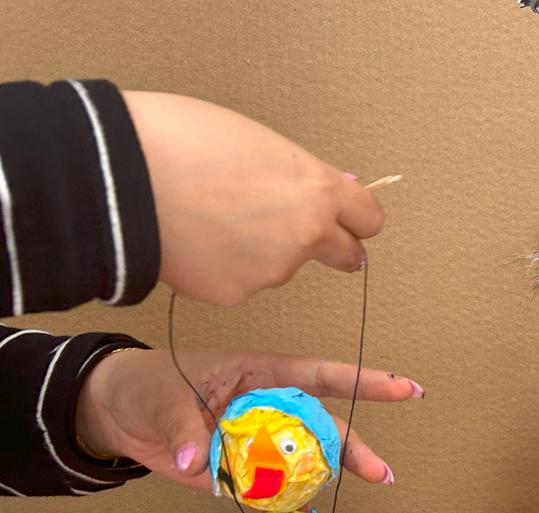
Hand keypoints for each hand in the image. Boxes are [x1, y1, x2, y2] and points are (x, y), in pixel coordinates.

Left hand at [75, 349, 422, 488]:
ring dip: (331, 476)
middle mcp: (269, 408)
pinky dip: (291, 501)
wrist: (117, 415)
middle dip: (356, 447)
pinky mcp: (242, 470)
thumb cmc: (146, 388)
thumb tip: (196, 460)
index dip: (361, 382)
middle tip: (383, 473)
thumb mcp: (162, 400)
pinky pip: (274, 488)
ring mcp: (259, 441)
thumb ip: (184, 429)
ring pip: (306, 459)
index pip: (318, 377)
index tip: (403, 389)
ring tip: (366, 488)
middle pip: (322, 427)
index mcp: (259, 376)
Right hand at [122, 91, 385, 305]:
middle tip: (301, 236)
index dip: (356, 218)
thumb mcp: (255, 142)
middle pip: (346, 254)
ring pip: (281, 266)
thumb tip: (322, 190)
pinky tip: (193, 241)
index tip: (350, 221)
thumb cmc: (178, 140)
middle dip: (333, 248)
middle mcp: (305, 236)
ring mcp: (273, 271)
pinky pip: (239, 282)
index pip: (369, 217)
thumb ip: (296, 175)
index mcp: (317, 190)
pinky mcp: (236, 294)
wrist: (117, 175)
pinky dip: (223, 267)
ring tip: (212, 218)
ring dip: (260, 251)